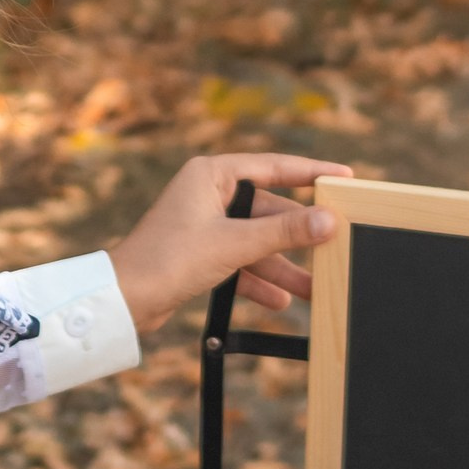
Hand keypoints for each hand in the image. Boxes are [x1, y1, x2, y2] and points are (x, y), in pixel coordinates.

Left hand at [107, 152, 351, 335]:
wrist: (123, 300)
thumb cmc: (168, 260)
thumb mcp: (235, 244)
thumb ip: (284, 231)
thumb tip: (330, 220)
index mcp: (211, 174)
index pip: (274, 166)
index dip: (312, 172)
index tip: (345, 177)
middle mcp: (207, 193)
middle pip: (267, 210)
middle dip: (298, 236)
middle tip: (335, 246)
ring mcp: (203, 223)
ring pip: (255, 241)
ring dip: (281, 266)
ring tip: (313, 290)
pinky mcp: (199, 252)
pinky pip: (239, 261)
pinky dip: (257, 280)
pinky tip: (280, 301)